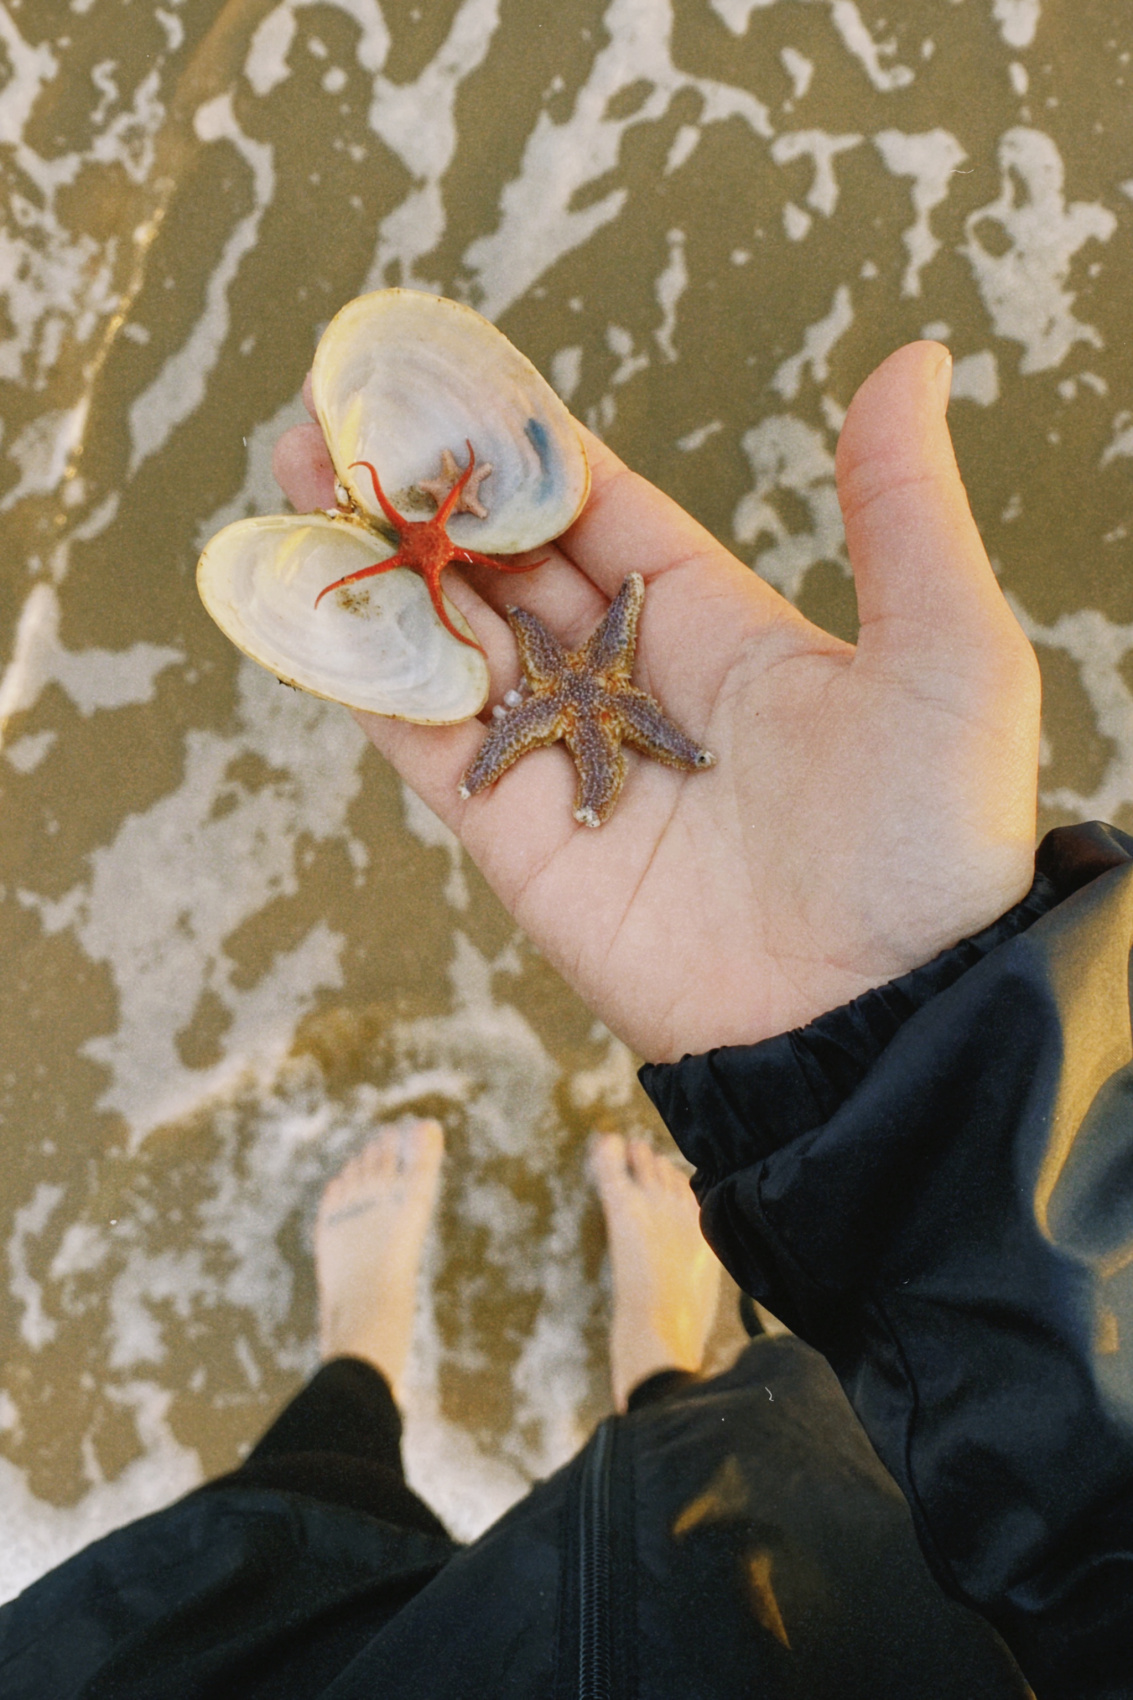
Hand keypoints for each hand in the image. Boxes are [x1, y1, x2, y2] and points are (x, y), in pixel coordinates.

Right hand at [272, 343, 1040, 1063]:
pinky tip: (315, 593)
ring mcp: (563, 761)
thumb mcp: (949, 654)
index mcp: (719, 631)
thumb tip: (911, 357)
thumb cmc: (930, 841)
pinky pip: (425, 739)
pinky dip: (368, 671)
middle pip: (505, 568)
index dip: (530, 449)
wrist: (875, 1016)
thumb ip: (902, 510)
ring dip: (376, 561)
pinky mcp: (517, 837)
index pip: (604, 515)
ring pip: (449, 640)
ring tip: (300, 474)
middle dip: (427, 493)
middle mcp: (626, 687)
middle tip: (342, 414)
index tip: (457, 381)